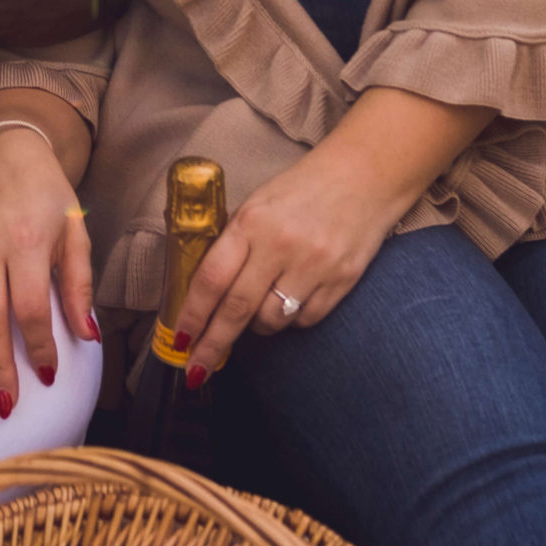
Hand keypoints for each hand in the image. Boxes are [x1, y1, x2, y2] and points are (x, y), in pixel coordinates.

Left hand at [168, 151, 402, 385]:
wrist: (365, 174)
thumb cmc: (303, 188)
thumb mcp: (258, 204)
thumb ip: (235, 243)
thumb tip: (208, 292)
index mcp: (252, 223)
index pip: (212, 279)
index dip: (193, 315)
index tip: (179, 339)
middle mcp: (281, 246)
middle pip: (237, 310)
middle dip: (212, 345)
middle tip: (196, 370)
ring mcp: (314, 266)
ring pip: (271, 321)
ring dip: (257, 326)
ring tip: (259, 309)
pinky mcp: (341, 281)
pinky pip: (304, 319)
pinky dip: (292, 319)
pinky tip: (292, 298)